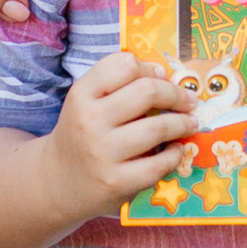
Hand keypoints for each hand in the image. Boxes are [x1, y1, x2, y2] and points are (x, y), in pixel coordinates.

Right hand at [53, 51, 195, 220]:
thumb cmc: (81, 135)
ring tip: (189, 123)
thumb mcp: (87, 102)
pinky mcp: (116, 182)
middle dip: (175, 94)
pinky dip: (174, 155)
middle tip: (188, 101)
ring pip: (157, 128)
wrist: (57, 182)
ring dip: (182, 124)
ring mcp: (102, 153)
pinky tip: (175, 151)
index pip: (124, 65)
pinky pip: (158, 164)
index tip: (162, 78)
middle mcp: (89, 121)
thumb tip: (162, 74)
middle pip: (146, 92)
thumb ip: (117, 84)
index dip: (149, 68)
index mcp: (81, 94)